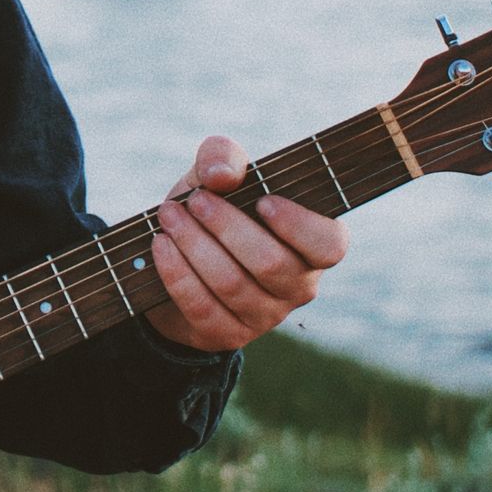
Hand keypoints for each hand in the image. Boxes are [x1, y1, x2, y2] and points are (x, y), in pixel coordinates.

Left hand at [142, 134, 347, 352]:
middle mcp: (298, 286)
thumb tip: (221, 175)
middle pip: (270, 263)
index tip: (263, 202)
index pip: (329, 245)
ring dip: (194, 245)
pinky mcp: (228, 335)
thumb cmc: (214, 207)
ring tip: (168, 216)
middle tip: (194, 200)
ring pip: (233, 284)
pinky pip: (203, 307)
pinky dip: (178, 272)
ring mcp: (266, 316)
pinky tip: (161, 245)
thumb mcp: (217, 174)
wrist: (174, 257)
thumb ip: (223, 157)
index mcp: (313, 245)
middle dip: (226, 227)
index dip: (299, 226)